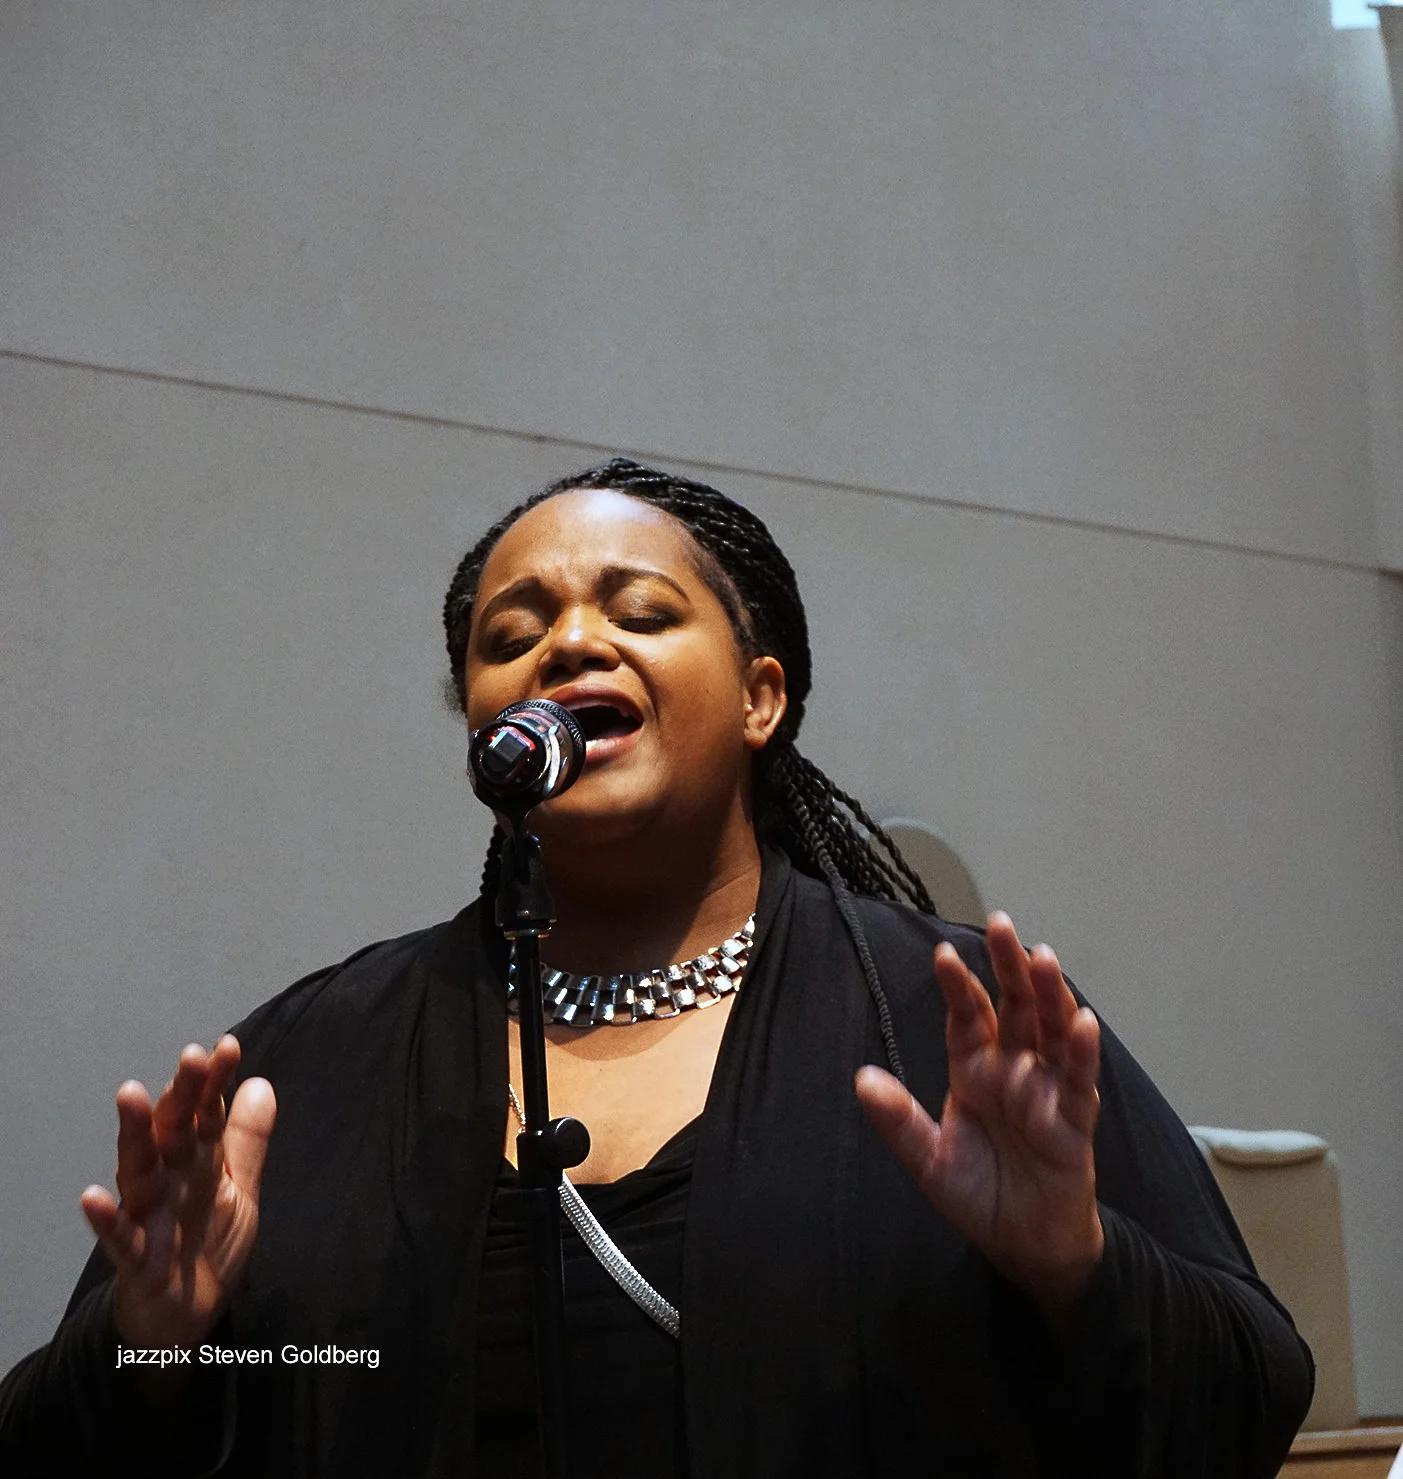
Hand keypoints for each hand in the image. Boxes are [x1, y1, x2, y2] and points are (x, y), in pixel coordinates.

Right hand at [80, 1036, 275, 1350]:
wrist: (185, 1318)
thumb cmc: (207, 1244)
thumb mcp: (238, 1189)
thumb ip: (247, 1140)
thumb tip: (260, 1083)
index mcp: (195, 1161)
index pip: (205, 1113)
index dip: (215, 1081)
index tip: (228, 1046)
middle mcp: (168, 1179)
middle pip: (172, 1130)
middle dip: (181, 1093)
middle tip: (191, 1056)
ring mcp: (148, 1216)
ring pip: (139, 1170)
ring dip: (135, 1134)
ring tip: (132, 1095)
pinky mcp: (135, 1259)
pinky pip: (118, 1238)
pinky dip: (105, 1219)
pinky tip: (91, 1197)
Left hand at [854, 911, 1102, 1321]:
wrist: (1023, 1245)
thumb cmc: (979, 1195)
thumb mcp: (929, 1160)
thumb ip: (900, 1121)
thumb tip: (861, 1079)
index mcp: (974, 1071)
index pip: (966, 1018)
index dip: (958, 987)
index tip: (943, 954)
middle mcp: (1012, 1070)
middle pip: (1013, 1008)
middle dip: (1008, 967)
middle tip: (1003, 926)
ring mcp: (1045, 1090)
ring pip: (1050, 1032)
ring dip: (1049, 995)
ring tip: (1043, 957)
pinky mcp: (1073, 1121)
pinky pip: (1078, 1082)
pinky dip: (1080, 1052)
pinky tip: (1082, 1022)